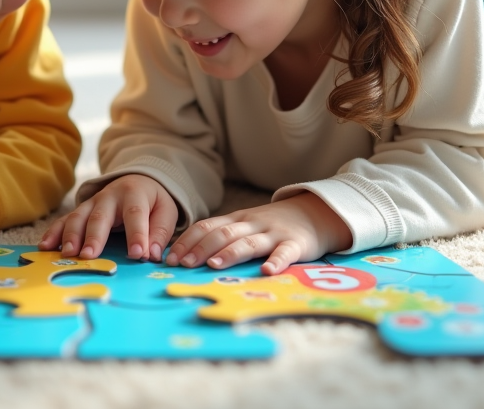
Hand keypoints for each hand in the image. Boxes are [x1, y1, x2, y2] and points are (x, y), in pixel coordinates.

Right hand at [38, 174, 178, 260]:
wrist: (136, 181)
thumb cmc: (152, 201)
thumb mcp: (165, 211)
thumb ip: (160, 232)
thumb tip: (153, 254)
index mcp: (134, 194)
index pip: (135, 214)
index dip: (137, 234)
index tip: (138, 254)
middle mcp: (109, 196)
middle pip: (100, 216)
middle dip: (94, 236)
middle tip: (89, 255)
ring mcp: (91, 203)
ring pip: (78, 217)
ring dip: (71, 235)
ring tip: (68, 254)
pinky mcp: (80, 211)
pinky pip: (64, 220)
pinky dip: (54, 233)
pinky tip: (45, 246)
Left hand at [165, 192, 353, 275]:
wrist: (314, 212)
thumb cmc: (272, 225)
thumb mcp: (245, 226)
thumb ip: (223, 237)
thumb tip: (188, 256)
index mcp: (236, 220)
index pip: (206, 227)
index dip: (187, 241)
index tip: (170, 258)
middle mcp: (251, 224)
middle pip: (222, 233)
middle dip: (200, 249)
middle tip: (183, 265)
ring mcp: (273, 233)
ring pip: (248, 242)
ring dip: (229, 253)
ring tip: (213, 265)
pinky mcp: (295, 244)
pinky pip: (285, 252)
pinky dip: (276, 261)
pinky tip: (266, 271)